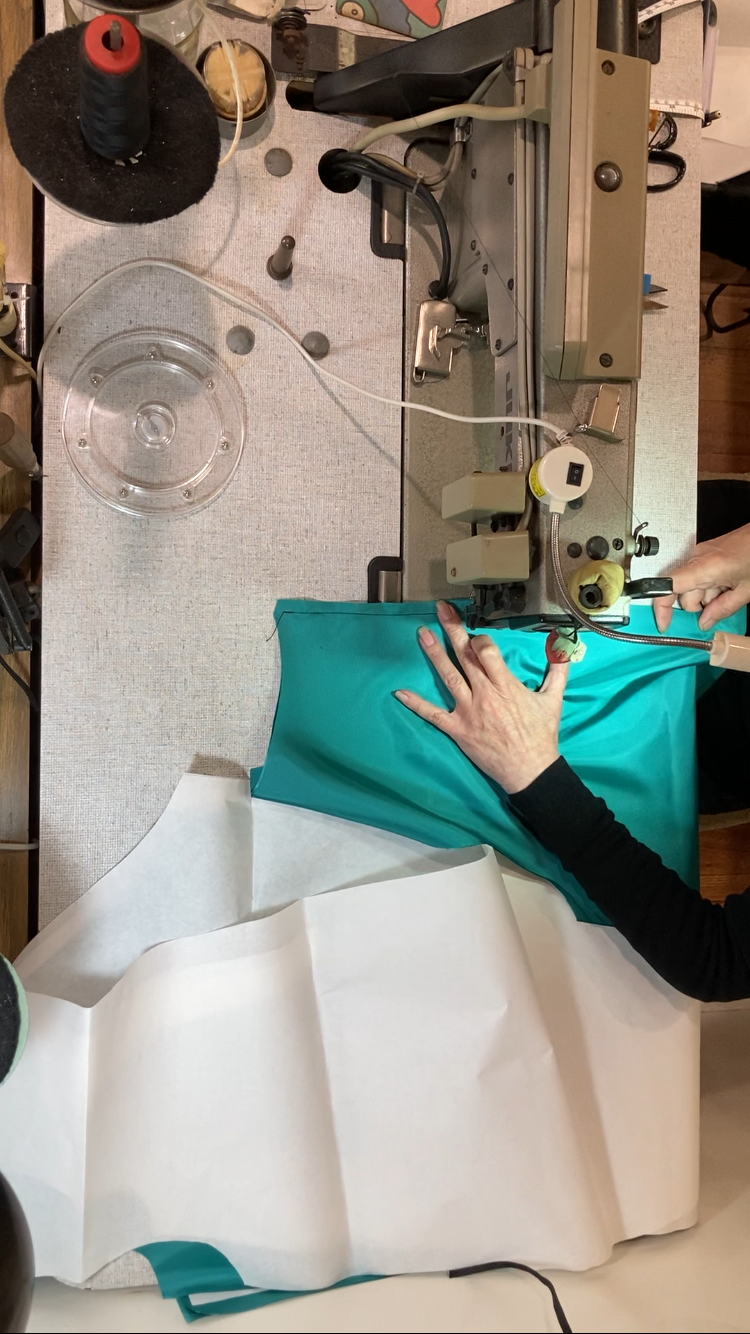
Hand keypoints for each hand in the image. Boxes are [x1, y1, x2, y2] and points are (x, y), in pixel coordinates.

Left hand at [394, 601, 567, 794]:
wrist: (530, 770)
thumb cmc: (541, 735)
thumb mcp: (554, 700)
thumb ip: (558, 671)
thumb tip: (563, 648)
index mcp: (505, 686)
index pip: (487, 652)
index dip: (480, 640)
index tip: (477, 636)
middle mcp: (484, 695)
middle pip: (465, 657)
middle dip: (452, 630)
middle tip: (440, 610)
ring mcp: (468, 712)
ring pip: (448, 677)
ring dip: (434, 655)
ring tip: (422, 634)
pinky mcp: (458, 730)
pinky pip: (433, 715)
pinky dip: (416, 704)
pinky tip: (400, 692)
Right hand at [654, 524, 749, 631]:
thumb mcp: (746, 590)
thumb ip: (723, 609)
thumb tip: (705, 622)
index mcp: (704, 567)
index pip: (667, 588)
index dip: (661, 609)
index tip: (664, 624)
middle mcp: (696, 558)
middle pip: (683, 593)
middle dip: (698, 607)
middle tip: (719, 608)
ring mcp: (700, 554)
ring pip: (692, 586)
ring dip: (707, 596)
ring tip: (729, 591)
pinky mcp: (706, 554)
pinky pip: (699, 576)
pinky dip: (710, 586)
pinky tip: (727, 584)